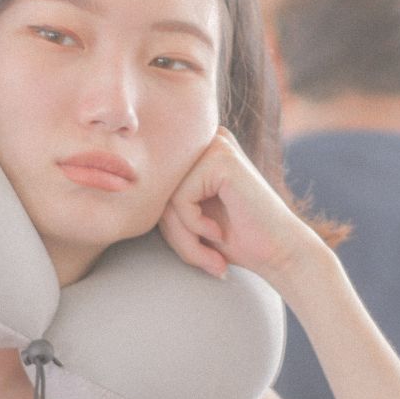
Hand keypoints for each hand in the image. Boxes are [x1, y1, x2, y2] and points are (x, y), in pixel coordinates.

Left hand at [157, 128, 321, 287]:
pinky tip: (218, 232)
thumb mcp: (186, 219)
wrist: (281, 253)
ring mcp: (214, 144)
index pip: (154, 188)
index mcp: (195, 149)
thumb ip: (160, 202)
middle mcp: (204, 140)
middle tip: (204, 259)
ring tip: (210, 254)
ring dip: (183, 235)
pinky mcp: (220, 157)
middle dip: (174, 233)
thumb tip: (118, 185)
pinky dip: (194, 225)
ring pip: (165, 196)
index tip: (196, 252)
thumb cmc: (235, 240)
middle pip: (157, 190)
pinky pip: (180, 198)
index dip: (168, 227)